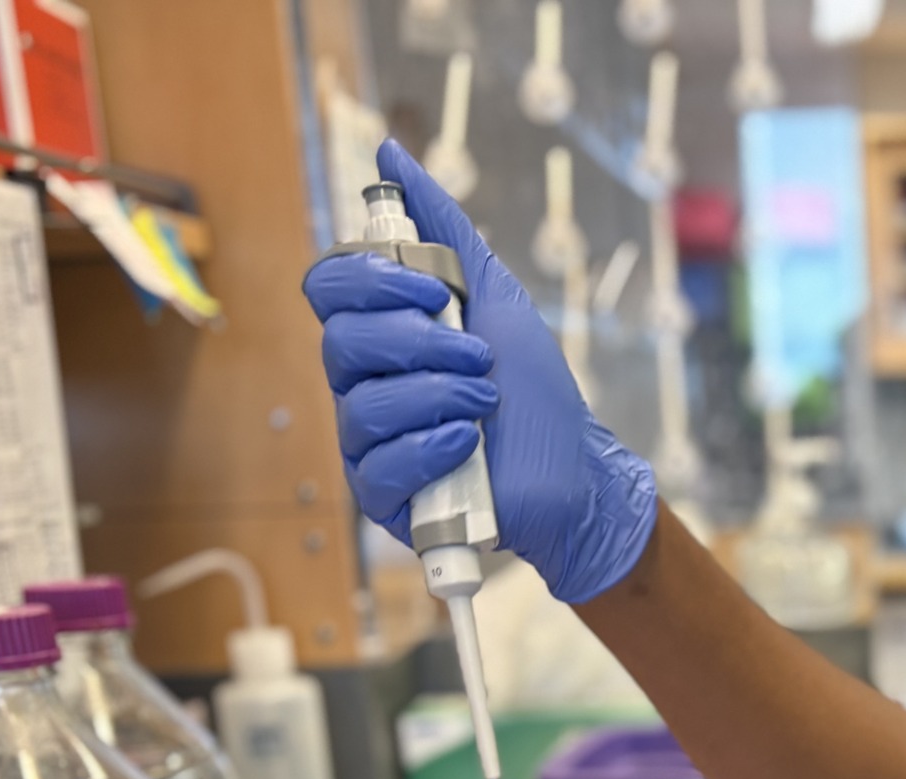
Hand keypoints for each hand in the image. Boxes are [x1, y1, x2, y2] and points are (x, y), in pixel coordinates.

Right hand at [300, 139, 657, 602]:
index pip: (329, 287)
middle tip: (478, 356)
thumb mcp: (496, 295)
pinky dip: (429, 447)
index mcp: (380, 333)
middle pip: (338, 342)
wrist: (576, 469)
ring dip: (437, 394)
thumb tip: (391, 155)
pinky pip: (376, 467)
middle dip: (421, 343)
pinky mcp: (384, 497)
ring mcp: (369, 442)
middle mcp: (364, 383)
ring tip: (485, 401)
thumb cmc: (534, 390)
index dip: (375, 280)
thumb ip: (443, 230)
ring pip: (361, 405)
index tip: (438, 290)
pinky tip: (467, 445)